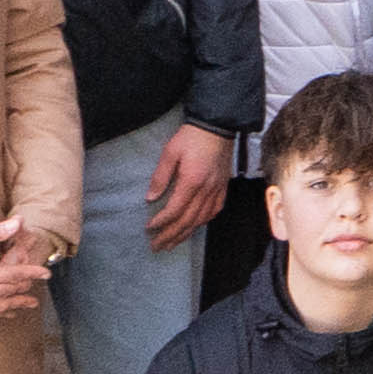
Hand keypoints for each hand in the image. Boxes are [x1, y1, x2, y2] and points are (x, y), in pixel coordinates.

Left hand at [144, 122, 234, 248]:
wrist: (217, 127)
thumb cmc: (191, 138)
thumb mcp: (170, 152)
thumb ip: (160, 176)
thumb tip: (150, 198)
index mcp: (192, 181)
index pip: (175, 209)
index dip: (162, 221)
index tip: (149, 229)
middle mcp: (206, 190)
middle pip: (188, 220)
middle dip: (171, 235)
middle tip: (157, 246)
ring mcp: (217, 190)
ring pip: (201, 219)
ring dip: (185, 233)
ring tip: (172, 243)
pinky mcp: (223, 188)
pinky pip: (214, 210)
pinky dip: (203, 222)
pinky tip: (194, 227)